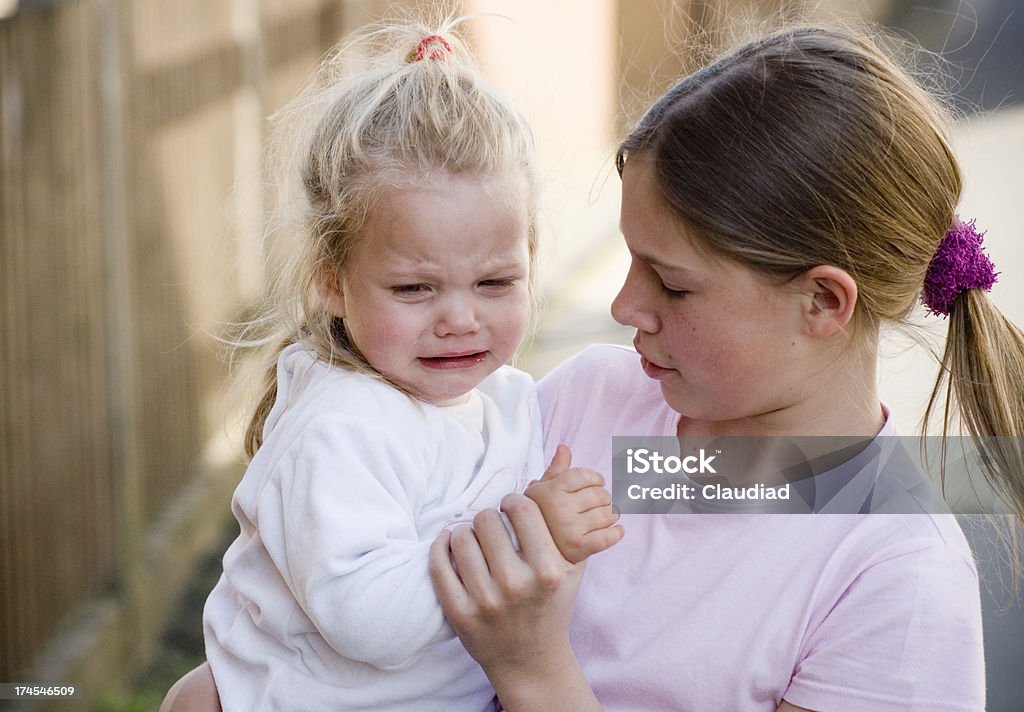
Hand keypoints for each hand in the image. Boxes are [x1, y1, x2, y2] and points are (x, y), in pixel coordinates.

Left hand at [429, 493, 582, 677]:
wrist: (532, 662)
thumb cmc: (553, 605)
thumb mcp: (570, 564)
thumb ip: (564, 510)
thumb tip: (563, 452)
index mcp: (548, 570)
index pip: (522, 509)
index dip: (514, 502)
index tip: (511, 510)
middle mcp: (517, 585)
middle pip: (488, 519)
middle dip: (489, 517)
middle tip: (492, 527)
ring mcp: (486, 601)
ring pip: (462, 537)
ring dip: (466, 532)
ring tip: (474, 539)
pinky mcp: (460, 614)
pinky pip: (439, 565)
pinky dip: (441, 547)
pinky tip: (450, 544)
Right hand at [525, 445, 623, 562]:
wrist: (533, 551)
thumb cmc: (541, 515)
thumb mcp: (542, 491)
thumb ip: (556, 469)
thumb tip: (564, 447)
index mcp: (550, 491)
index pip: (585, 476)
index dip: (595, 478)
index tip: (596, 483)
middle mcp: (559, 509)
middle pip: (601, 494)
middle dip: (604, 498)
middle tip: (599, 503)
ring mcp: (569, 529)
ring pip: (608, 514)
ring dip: (612, 514)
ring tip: (605, 516)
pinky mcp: (579, 549)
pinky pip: (608, 537)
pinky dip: (617, 533)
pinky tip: (616, 530)